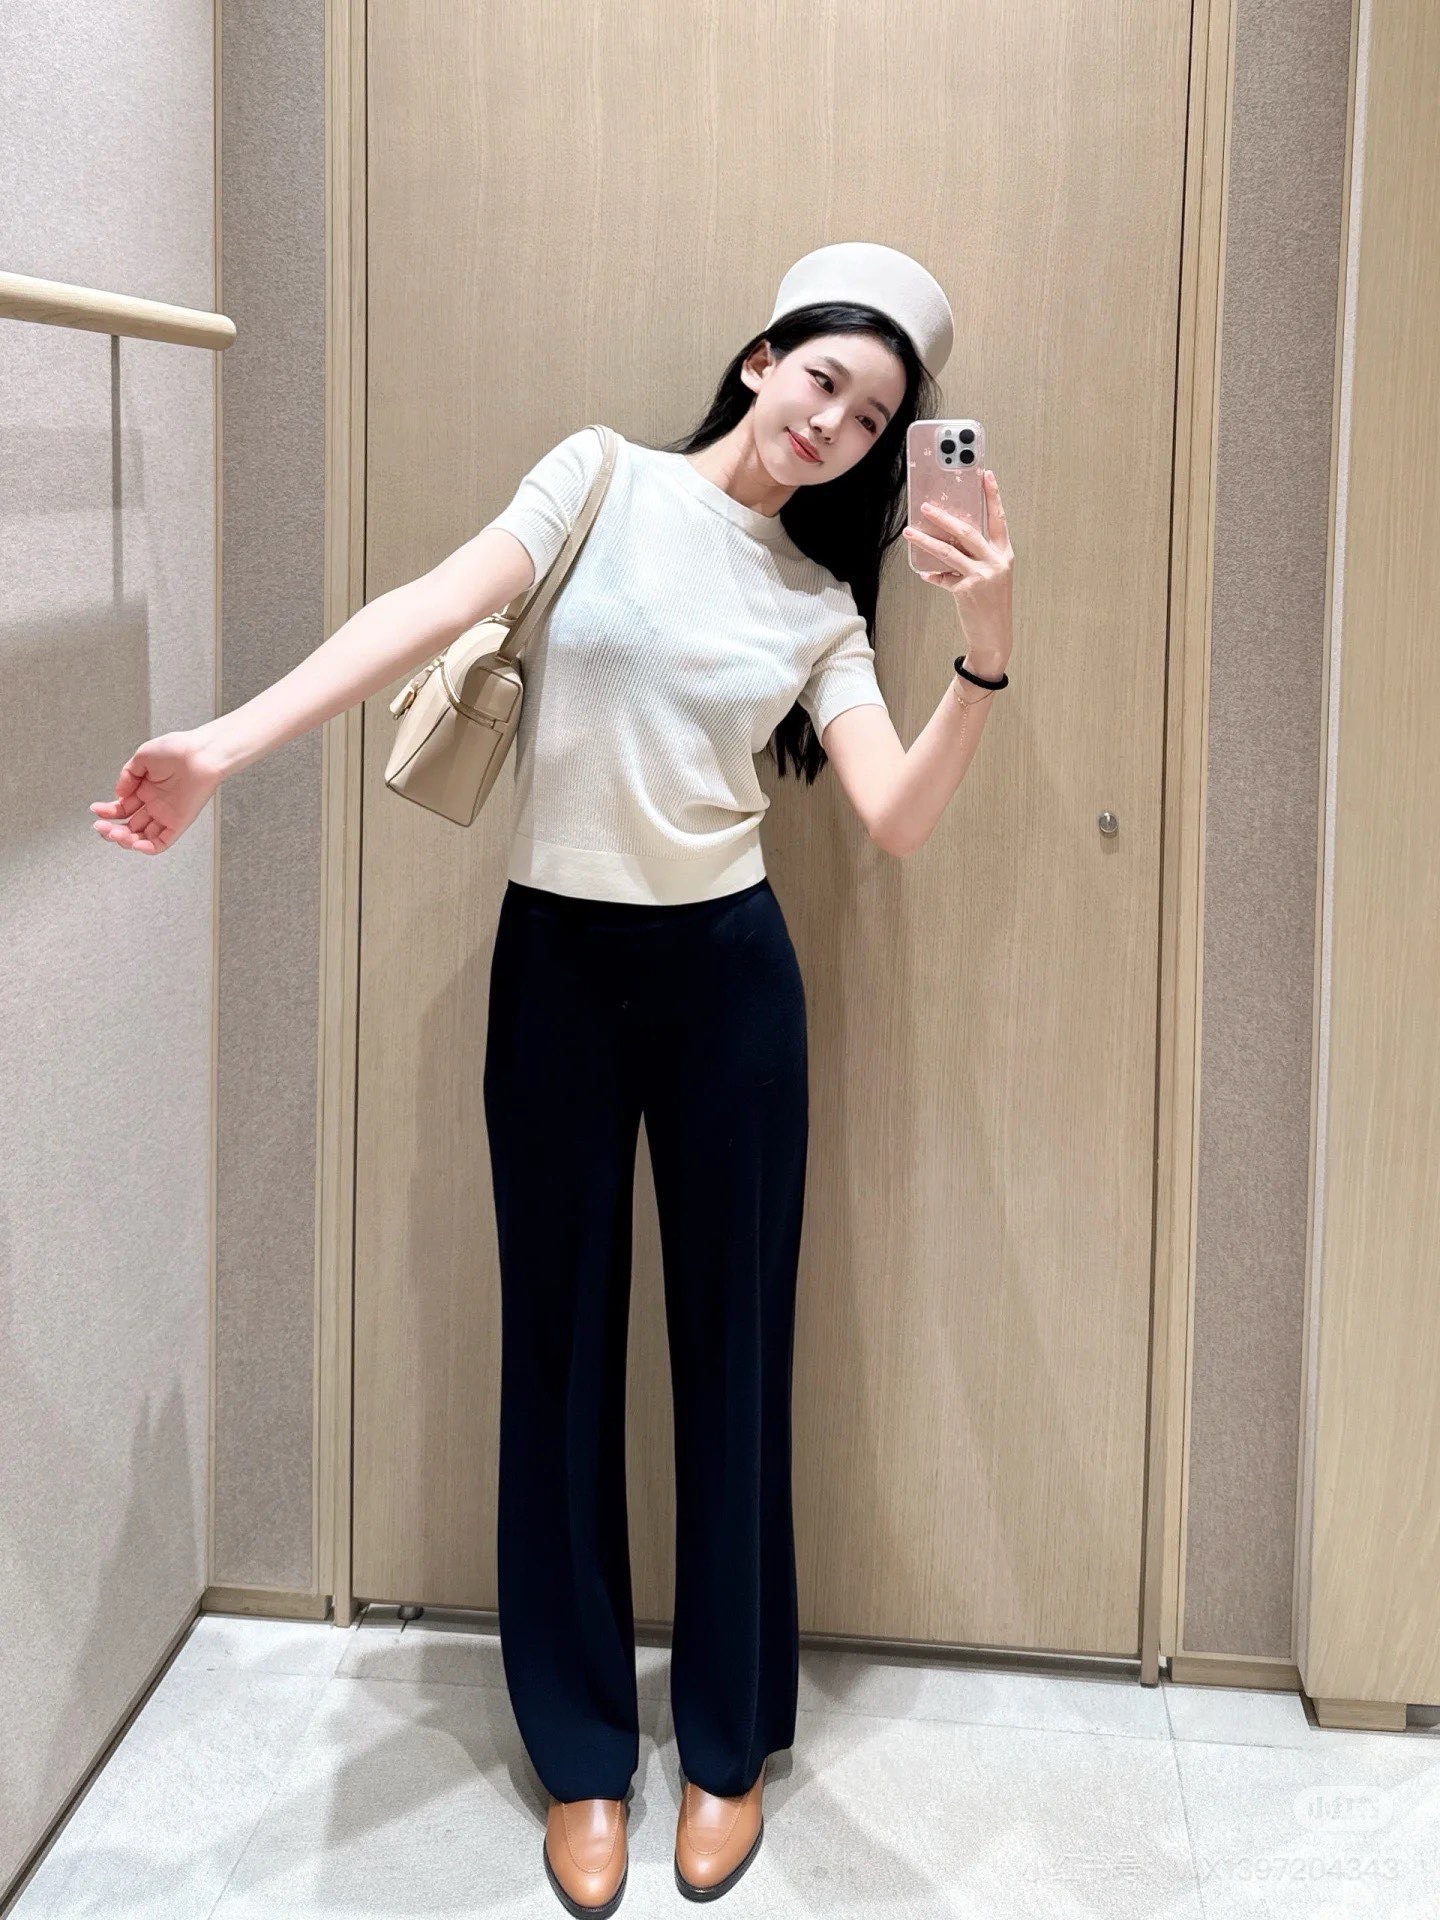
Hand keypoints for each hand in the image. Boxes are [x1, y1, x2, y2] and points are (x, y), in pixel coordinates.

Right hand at [88, 729, 223, 853]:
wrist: (201, 753)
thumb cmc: (178, 749)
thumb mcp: (143, 757)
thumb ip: (127, 775)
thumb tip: (117, 794)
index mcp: (145, 790)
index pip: (122, 808)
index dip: (107, 812)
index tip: (95, 810)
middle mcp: (155, 804)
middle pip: (129, 826)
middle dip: (112, 829)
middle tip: (100, 827)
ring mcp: (166, 815)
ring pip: (142, 837)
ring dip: (126, 840)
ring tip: (113, 833)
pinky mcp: (179, 823)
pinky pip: (162, 842)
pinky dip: (148, 848)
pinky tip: (134, 845)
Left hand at [902, 470, 1014, 667]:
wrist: (994, 636)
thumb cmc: (991, 605)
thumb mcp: (991, 577)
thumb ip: (976, 558)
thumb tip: (948, 542)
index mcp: (1004, 554)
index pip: (998, 519)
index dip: (993, 496)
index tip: (986, 474)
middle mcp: (996, 562)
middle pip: (967, 531)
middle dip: (944, 517)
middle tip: (925, 507)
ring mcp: (982, 575)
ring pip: (948, 551)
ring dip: (926, 540)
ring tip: (910, 532)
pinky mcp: (967, 589)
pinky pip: (942, 576)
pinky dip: (933, 575)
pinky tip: (925, 573)